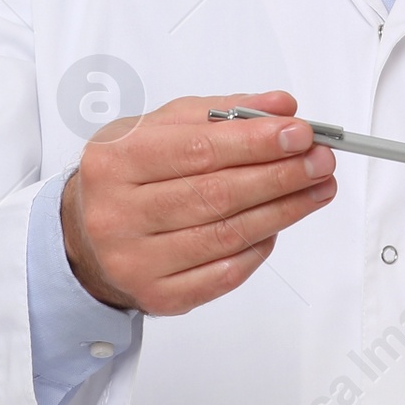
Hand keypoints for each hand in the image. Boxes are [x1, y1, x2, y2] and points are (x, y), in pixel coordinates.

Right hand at [60, 90, 336, 315]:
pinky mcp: (159, 297)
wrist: (83, 233)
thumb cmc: (129, 172)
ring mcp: (136, 261)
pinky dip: (260, 247)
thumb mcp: (161, 127)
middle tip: (320, 161)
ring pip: (226, 235)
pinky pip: (224, 274)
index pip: (198, 149)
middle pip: (216, 194)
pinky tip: (280, 224)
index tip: (300, 133)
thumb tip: (282, 107)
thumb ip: (222, 113)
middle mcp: (118, 214)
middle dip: (279, 175)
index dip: (255, 142)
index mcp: (115, 161)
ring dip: (283, 210)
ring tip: (317, 188)